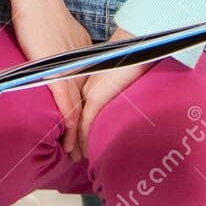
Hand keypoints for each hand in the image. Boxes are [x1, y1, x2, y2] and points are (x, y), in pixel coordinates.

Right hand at [0, 0, 92, 161]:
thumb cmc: (40, 12)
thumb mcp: (57, 36)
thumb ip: (61, 51)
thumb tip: (55, 60)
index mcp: (84, 58)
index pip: (87, 91)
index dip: (87, 114)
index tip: (84, 131)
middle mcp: (83, 66)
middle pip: (86, 105)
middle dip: (85, 131)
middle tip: (83, 153)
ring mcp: (71, 69)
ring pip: (78, 108)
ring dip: (77, 133)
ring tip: (74, 153)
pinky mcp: (57, 70)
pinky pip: (66, 102)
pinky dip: (69, 121)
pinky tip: (69, 137)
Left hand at [76, 27, 148, 157]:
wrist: (136, 47)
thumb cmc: (133, 61)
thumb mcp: (118, 79)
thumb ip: (112, 91)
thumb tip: (116, 105)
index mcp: (90, 84)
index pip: (77, 108)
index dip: (74, 125)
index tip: (72, 140)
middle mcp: (86, 89)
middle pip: (74, 117)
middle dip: (71, 137)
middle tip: (70, 154)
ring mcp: (90, 92)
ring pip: (77, 122)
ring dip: (75, 142)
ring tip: (73, 157)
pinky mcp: (96, 96)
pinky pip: (86, 121)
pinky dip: (82, 137)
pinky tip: (80, 150)